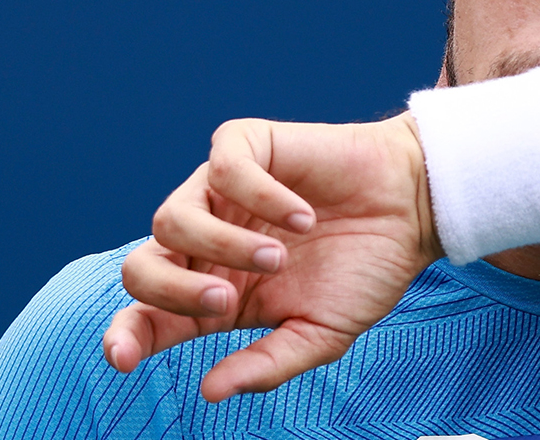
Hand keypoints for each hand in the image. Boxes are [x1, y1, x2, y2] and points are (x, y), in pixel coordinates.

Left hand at [101, 114, 441, 401]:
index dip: (125, 335)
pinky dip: (261, 196)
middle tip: (224, 302)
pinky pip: (223, 167)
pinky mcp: (249, 148)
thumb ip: (268, 365)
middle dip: (170, 292)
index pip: (148, 316)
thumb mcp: (322, 333)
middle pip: (140, 268)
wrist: (414, 209)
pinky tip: (301, 215)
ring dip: (223, 246)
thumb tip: (212, 392)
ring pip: (170, 218)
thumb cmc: (367, 269)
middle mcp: (207, 243)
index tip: (124, 358)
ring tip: (280, 257)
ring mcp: (222, 193)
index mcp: (217, 294)